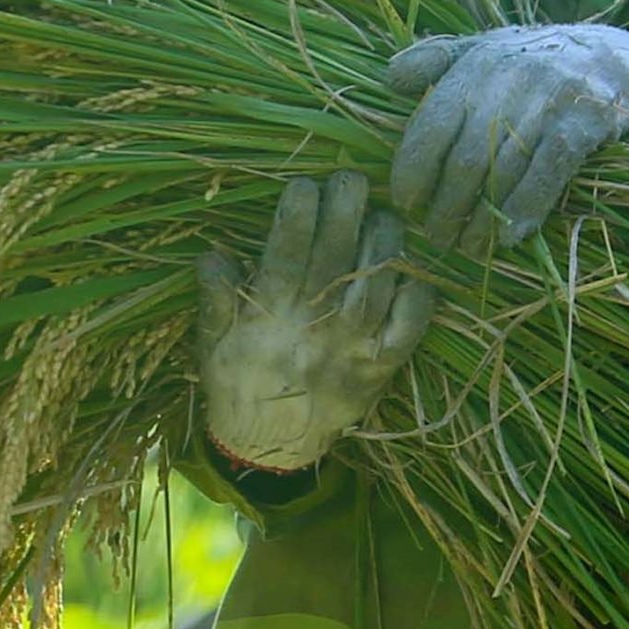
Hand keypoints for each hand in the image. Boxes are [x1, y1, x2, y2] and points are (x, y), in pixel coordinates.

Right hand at [196, 171, 435, 472]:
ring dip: (382, 242)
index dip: (297, 215)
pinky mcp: (381, 368)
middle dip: (344, 210)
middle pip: (336, 257)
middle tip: (350, 178)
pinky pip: (408, 327)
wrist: (270, 451)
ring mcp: (352, 349)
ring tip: (382, 214)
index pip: (285, 253)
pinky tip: (412, 270)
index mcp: (269, 317)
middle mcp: (314, 328)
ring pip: (376, 283)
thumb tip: (213, 253)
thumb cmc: (238, 384)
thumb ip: (215, 298)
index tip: (303, 184)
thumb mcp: (212, 343)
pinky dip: (416, 296)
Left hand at [385, 23, 628, 247]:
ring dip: (481, 220)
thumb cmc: (535, 57)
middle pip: (464, 159)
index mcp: (477, 65)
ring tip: (467, 246)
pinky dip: (524, 211)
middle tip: (435, 236)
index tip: (404, 203)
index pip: (432, 125)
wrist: (613, 50)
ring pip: (502, 173)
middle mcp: (509, 82)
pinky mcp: (584, 124)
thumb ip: (435, 60)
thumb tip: (390, 78)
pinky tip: (508, 237)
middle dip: (444, 207)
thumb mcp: (484, 46)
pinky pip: (547, 175)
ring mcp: (549, 103)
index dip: (412, 170)